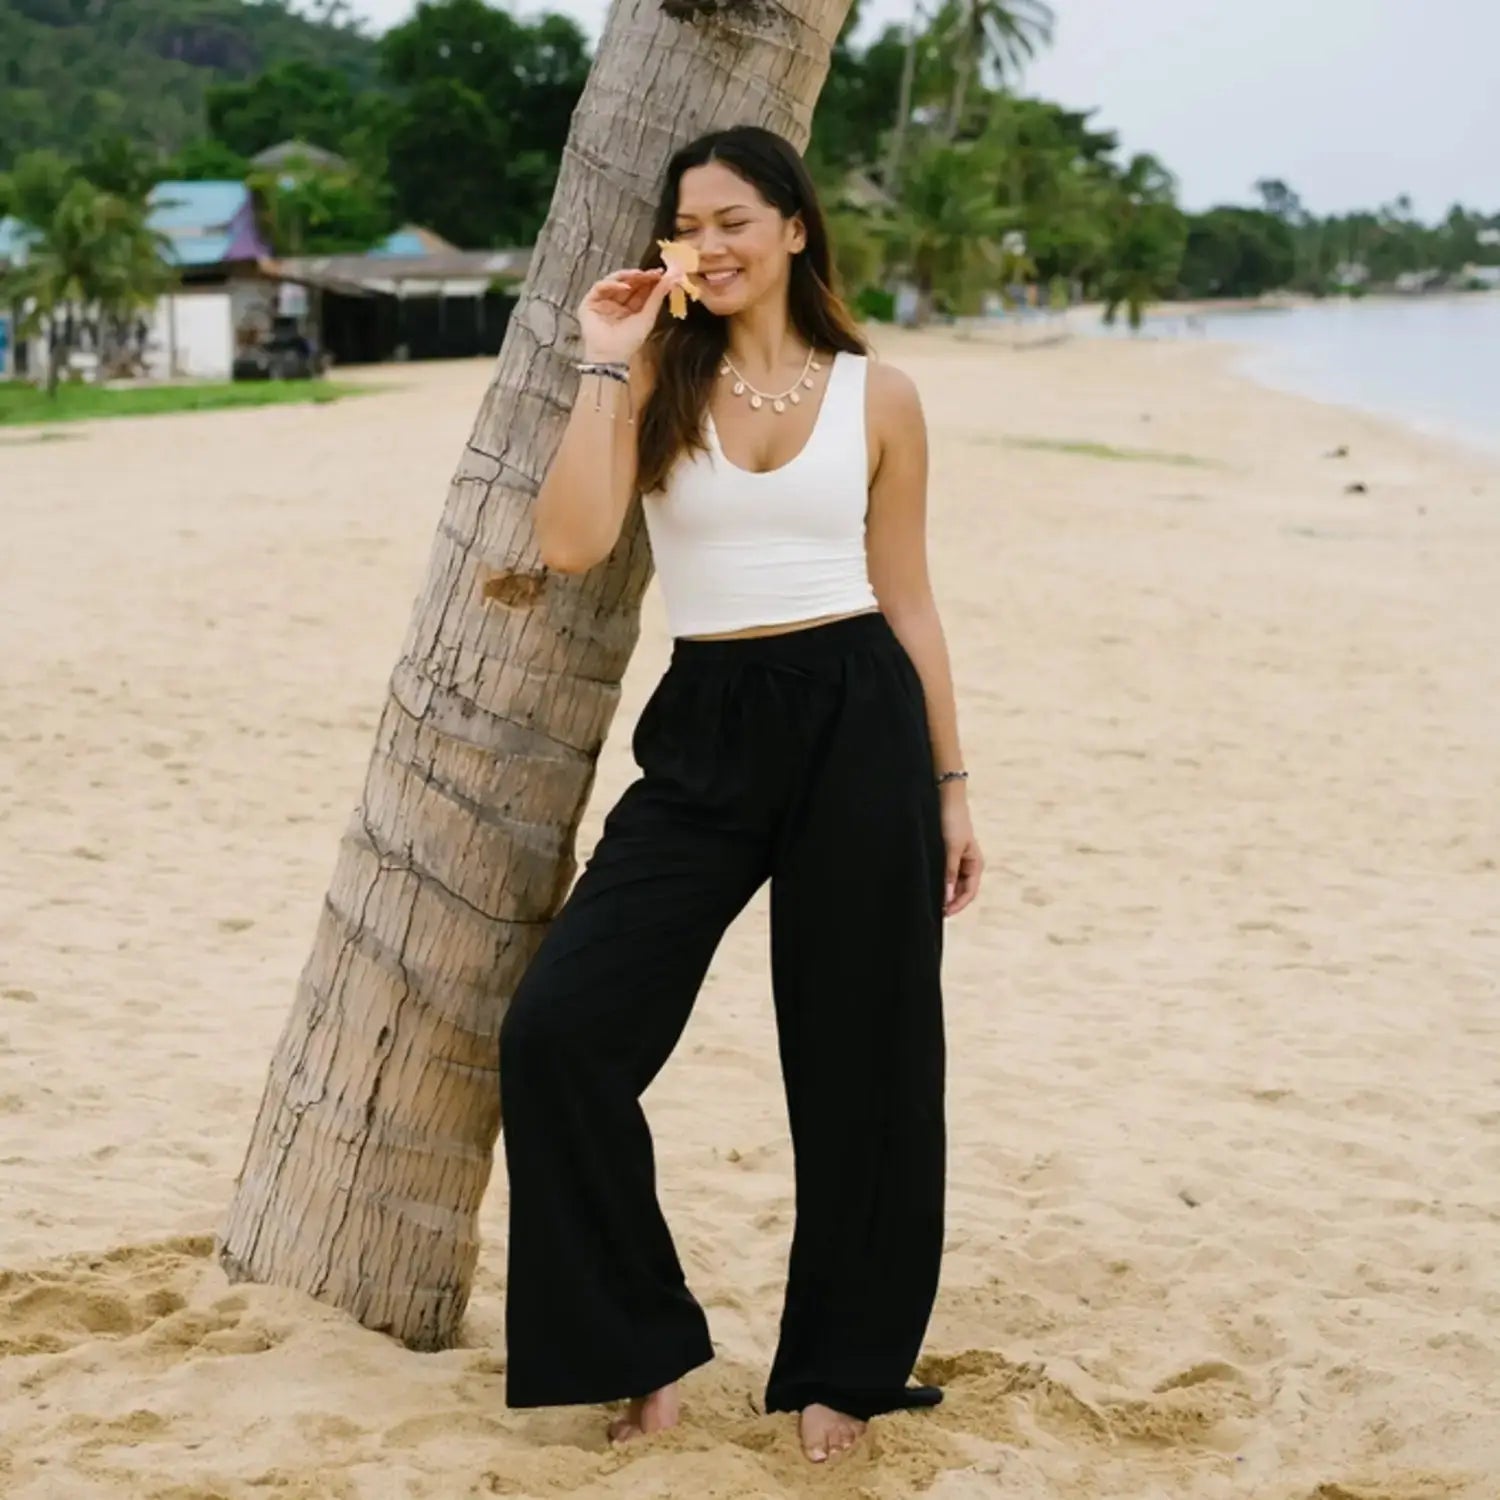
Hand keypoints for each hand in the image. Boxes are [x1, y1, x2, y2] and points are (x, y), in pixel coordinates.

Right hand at [578, 266, 684, 364]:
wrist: (611, 356)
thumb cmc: (629, 342)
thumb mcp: (647, 317)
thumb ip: (657, 297)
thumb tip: (673, 277)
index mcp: (630, 308)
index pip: (640, 289)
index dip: (650, 280)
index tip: (662, 273)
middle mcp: (616, 303)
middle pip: (628, 282)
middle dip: (641, 276)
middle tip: (653, 272)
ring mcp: (603, 301)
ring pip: (614, 281)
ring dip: (627, 276)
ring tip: (640, 275)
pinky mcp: (590, 302)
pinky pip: (600, 287)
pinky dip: (612, 284)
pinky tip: (624, 287)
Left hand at [940, 786, 982, 916]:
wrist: (945, 798)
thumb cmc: (952, 821)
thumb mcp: (950, 849)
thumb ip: (948, 873)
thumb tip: (946, 898)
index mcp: (975, 864)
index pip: (969, 893)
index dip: (957, 905)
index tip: (942, 913)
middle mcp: (968, 864)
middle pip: (960, 891)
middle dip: (949, 901)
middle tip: (932, 910)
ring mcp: (957, 860)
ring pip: (951, 884)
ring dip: (942, 892)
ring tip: (929, 900)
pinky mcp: (946, 854)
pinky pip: (944, 874)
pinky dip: (938, 881)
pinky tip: (927, 885)